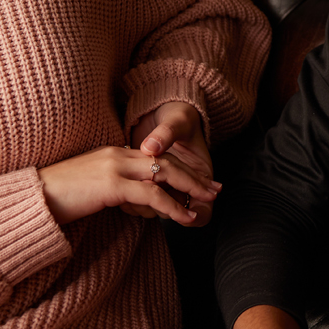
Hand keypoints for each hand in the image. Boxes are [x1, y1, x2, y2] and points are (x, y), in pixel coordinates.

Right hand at [38, 144, 214, 225]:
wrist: (32, 198)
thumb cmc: (56, 197)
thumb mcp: (91, 188)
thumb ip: (113, 189)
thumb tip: (130, 202)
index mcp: (114, 153)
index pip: (156, 157)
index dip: (181, 168)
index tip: (199, 181)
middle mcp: (118, 154)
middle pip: (167, 161)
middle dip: (194, 176)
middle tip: (215, 189)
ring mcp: (115, 167)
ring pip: (165, 174)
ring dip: (191, 189)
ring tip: (208, 203)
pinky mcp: (112, 184)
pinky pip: (152, 195)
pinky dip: (172, 206)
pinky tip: (185, 217)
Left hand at [126, 100, 218, 222]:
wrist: (163, 112)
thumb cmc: (178, 116)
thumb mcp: (178, 120)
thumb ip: (167, 133)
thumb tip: (151, 148)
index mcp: (199, 173)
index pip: (203, 209)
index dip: (195, 216)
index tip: (180, 214)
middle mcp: (185, 183)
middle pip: (179, 213)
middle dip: (161, 210)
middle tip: (143, 199)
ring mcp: (167, 185)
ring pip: (159, 210)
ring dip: (146, 206)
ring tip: (131, 193)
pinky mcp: (150, 183)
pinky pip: (144, 201)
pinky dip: (135, 200)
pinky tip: (125, 190)